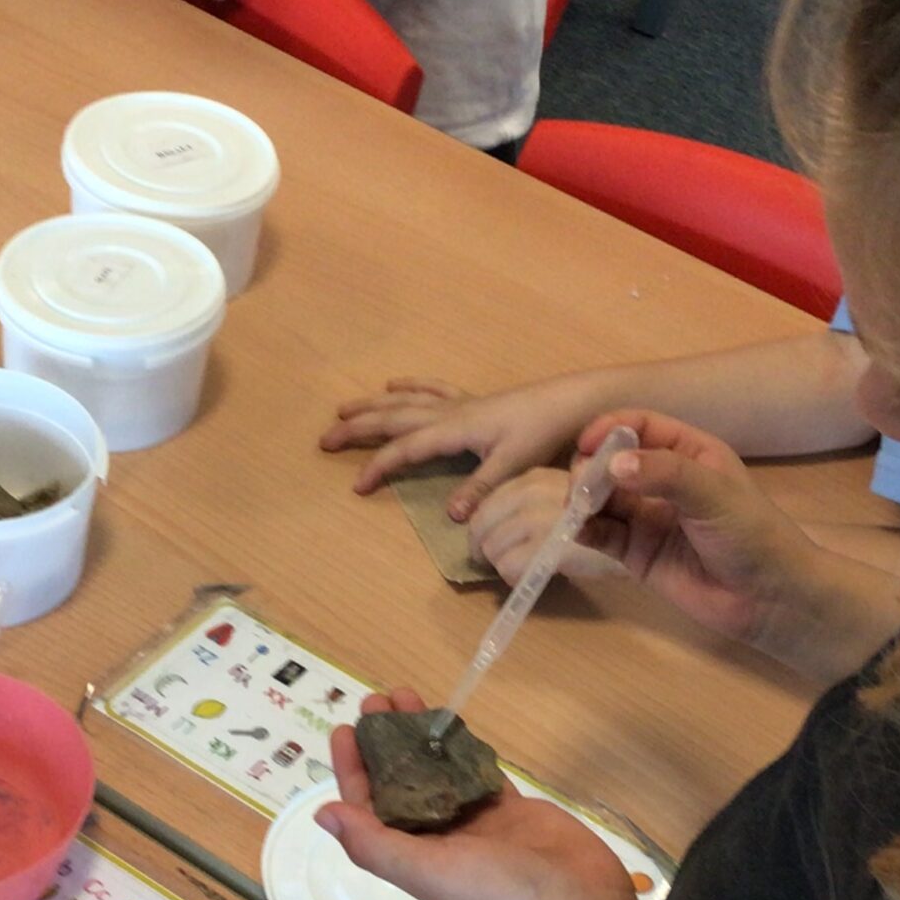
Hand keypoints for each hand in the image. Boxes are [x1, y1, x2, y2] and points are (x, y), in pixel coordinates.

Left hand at [315, 692, 651, 899]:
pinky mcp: (509, 808)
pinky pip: (478, 770)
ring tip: (406, 694)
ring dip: (421, 737)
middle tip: (377, 700)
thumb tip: (321, 812)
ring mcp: (475, 822)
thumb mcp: (423, 872)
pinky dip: (464, 747)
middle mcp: (437, 839)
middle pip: (401, 782)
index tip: (346, 729)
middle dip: (384, 743)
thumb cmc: (493, 892)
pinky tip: (451, 718)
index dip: (354, 770)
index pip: (369, 807)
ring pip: (438, 771)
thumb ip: (372, 843)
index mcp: (411, 857)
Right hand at [322, 372, 615, 518]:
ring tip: (344, 409)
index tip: (355, 486)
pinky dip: (411, 387)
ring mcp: (461, 404)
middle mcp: (451, 413)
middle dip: (358, 428)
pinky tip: (395, 385)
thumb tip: (452, 515)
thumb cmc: (547, 431)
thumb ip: (481, 488)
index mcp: (456, 429)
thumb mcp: (515, 464)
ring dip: (374, 405)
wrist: (575, 400)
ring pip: (406, 401)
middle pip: (393, 417)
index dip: (378, 466)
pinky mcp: (475, 401)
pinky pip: (433, 390)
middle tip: (324, 439)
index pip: (406, 449)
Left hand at [468, 469, 622, 583]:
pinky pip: (509, 566)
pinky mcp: (546, 546)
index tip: (488, 544)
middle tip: (497, 563)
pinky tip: (529, 578)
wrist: (642, 536)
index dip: (481, 529)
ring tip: (520, 570)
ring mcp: (538, 518)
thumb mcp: (565, 498)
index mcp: (533, 478)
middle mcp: (532, 492)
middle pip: (482, 526)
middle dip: (485, 548)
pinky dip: (513, 577)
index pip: (486, 504)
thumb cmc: (606, 520)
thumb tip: (492, 531)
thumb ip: (530, 506)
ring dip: (501, 564)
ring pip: (493, 548)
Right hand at [571, 410, 826, 652]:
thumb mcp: (714, 494)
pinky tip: (578, 530)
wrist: (769, 599)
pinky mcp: (637, 554)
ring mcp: (648, 518)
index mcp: (690, 453)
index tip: (585, 444)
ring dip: (584, 499)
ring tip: (576, 509)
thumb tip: (613, 464)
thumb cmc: (752, 535)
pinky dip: (585, 529)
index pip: (641, 427)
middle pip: (614, 462)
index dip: (610, 428)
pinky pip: (603, 534)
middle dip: (592, 468)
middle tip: (581, 486)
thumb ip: (665, 474)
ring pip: (603, 498)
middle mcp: (664, 481)